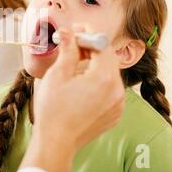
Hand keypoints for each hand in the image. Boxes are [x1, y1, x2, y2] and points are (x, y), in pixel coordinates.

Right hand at [21, 27, 124, 171]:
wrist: (56, 142)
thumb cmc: (53, 110)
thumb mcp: (57, 75)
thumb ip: (68, 50)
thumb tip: (68, 32)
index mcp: (104, 78)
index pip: (102, 45)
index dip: (89, 34)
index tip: (76, 29)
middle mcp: (117, 91)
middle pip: (108, 58)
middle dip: (92, 47)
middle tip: (74, 42)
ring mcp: (118, 104)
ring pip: (110, 73)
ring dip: (95, 64)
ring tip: (75, 62)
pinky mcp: (114, 113)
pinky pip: (110, 89)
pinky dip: (98, 80)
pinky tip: (81, 81)